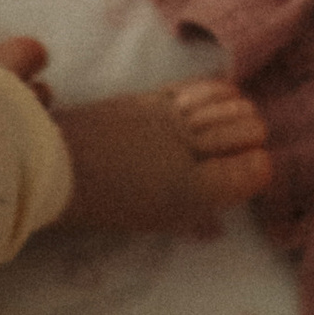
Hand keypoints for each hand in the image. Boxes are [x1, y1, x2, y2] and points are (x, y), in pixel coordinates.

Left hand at [47, 78, 270, 231]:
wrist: (55, 163)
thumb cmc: (104, 204)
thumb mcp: (153, 223)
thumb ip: (191, 220)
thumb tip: (216, 226)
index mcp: (192, 189)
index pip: (254, 169)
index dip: (258, 169)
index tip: (250, 175)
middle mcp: (191, 147)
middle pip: (247, 129)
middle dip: (253, 138)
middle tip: (245, 149)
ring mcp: (174, 116)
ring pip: (230, 104)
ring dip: (240, 113)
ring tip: (237, 123)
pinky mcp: (156, 96)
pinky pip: (202, 88)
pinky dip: (220, 92)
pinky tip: (223, 97)